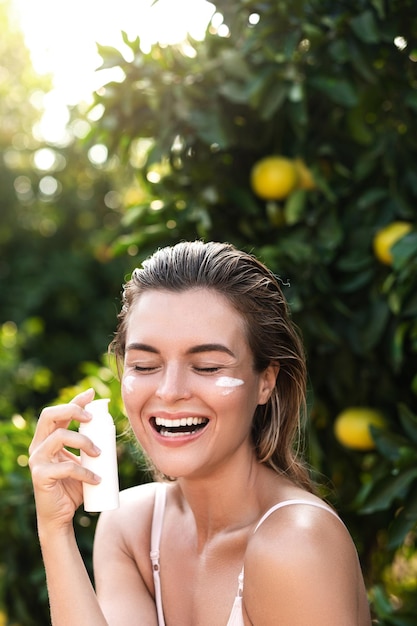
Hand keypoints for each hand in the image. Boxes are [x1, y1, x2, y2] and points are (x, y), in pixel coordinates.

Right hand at [29, 388, 100, 532]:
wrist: (61, 517)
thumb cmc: (73, 487)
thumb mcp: (83, 461)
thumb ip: (89, 445)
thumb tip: (108, 426)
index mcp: (46, 439)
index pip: (57, 413)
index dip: (74, 401)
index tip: (92, 394)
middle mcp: (38, 446)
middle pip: (49, 415)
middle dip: (72, 410)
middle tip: (92, 418)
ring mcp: (37, 460)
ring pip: (59, 437)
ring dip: (84, 441)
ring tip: (100, 453)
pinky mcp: (40, 476)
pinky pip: (66, 467)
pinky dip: (86, 471)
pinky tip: (97, 479)